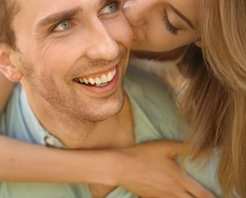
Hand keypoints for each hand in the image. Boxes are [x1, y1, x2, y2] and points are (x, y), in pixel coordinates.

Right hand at [101, 141, 215, 197]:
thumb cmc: (142, 155)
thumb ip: (184, 148)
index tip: (218, 197)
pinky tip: (174, 196)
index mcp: (179, 179)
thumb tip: (201, 147)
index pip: (203, 195)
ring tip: (191, 196)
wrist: (120, 167)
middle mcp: (174, 192)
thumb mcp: (163, 147)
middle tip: (207, 197)